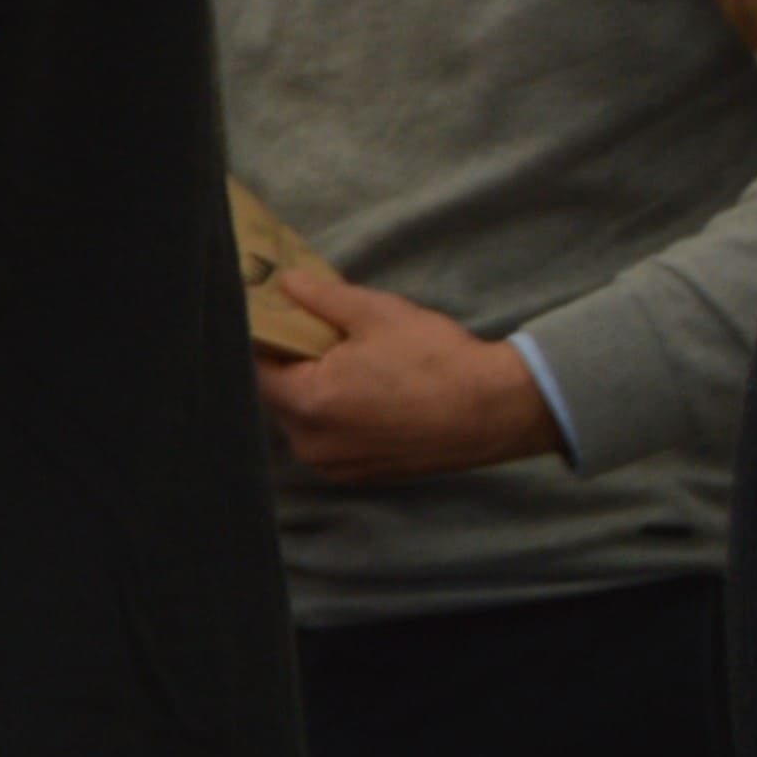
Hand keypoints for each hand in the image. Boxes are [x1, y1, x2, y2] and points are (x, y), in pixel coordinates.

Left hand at [257, 267, 561, 484]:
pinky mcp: (360, 474)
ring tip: (346, 363)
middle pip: (276, 395)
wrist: (500, 410)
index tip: (275, 319)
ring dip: (313, 391)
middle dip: (289, 365)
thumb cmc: (440, 362)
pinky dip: (336, 416)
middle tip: (315, 336)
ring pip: (302, 420)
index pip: (255, 367)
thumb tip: (285, 282)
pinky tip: (365, 392)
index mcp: (308, 404)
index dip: (263, 339)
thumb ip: (320, 298)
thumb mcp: (377, 314)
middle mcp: (312, 444)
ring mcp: (336, 465)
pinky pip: (328, 440)